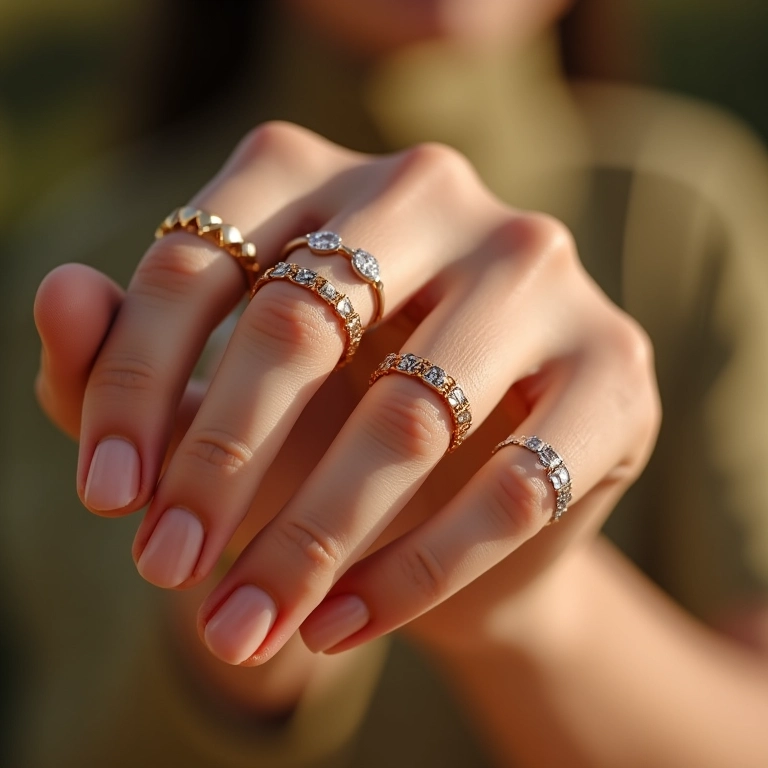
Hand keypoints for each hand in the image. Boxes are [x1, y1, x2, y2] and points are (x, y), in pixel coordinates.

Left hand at [34, 122, 659, 665]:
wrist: (461, 497)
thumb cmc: (323, 432)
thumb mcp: (214, 395)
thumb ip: (123, 352)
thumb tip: (57, 293)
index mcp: (326, 172)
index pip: (198, 259)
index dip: (133, 386)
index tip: (107, 501)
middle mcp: (440, 192)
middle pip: (305, 323)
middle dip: (221, 464)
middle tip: (169, 571)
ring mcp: (542, 272)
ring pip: (413, 414)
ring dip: (314, 538)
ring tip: (248, 626)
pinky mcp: (617, 366)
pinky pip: (513, 486)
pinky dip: (418, 571)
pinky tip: (343, 623)